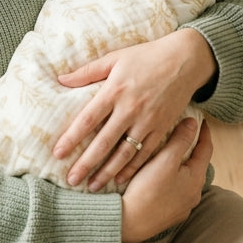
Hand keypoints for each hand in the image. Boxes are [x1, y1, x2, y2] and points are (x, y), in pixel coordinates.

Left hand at [54, 28, 214, 191]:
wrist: (185, 60)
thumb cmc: (146, 56)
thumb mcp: (115, 58)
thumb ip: (87, 71)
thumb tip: (61, 80)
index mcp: (115, 90)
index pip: (88, 119)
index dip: (72, 138)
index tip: (58, 153)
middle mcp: (130, 109)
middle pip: (104, 142)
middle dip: (86, 164)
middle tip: (71, 180)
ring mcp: (148, 120)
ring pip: (125, 153)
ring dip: (108, 172)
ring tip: (92, 187)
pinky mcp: (162, 128)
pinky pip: (146, 153)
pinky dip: (133, 168)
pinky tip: (120, 179)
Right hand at [120, 118, 211, 242]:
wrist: (129, 223)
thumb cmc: (147, 190)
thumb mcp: (165, 160)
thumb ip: (180, 139)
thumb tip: (194, 123)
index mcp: (196, 178)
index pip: (206, 149)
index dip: (204, 133)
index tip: (201, 121)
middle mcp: (194, 194)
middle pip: (197, 165)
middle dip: (191, 149)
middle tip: (184, 135)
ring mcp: (183, 207)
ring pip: (185, 180)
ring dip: (180, 167)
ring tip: (170, 155)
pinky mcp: (170, 215)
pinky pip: (175, 193)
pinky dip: (171, 181)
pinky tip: (159, 179)